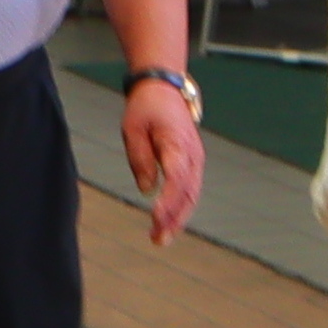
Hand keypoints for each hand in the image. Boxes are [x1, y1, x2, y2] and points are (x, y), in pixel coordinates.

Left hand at [118, 78, 206, 247]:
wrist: (164, 89)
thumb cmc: (145, 108)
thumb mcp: (132, 129)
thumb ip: (140, 159)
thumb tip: (147, 191)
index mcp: (176, 143)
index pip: (175, 177)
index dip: (168, 200)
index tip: (156, 217)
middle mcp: (191, 154)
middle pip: (187, 192)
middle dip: (174, 218)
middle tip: (158, 239)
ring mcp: (196, 159)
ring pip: (192, 194)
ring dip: (178, 218)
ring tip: (161, 237)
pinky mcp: (193, 162)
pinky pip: (190, 189)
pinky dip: (182, 207)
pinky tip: (169, 222)